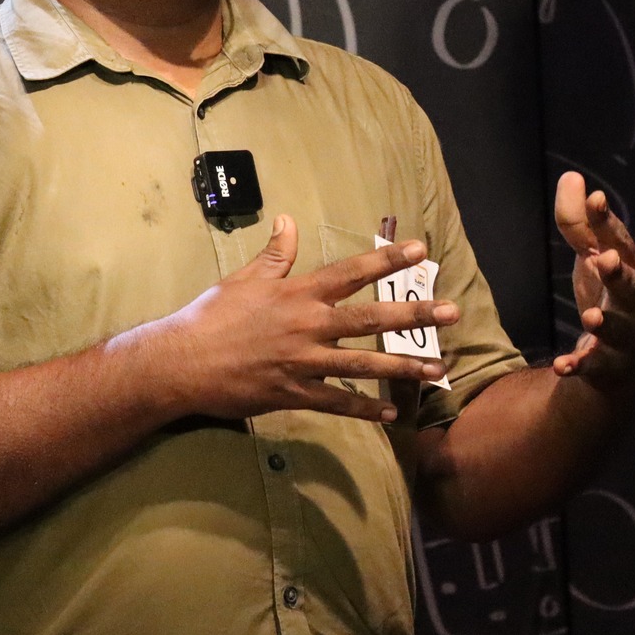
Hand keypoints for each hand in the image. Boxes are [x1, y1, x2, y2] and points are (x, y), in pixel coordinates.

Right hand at [121, 214, 460, 422]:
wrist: (183, 362)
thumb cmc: (212, 317)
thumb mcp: (243, 278)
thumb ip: (275, 254)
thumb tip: (289, 220)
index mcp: (298, 293)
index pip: (350, 272)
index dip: (387, 259)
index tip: (421, 250)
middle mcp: (308, 325)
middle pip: (370, 317)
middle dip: (414, 314)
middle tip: (451, 312)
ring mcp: (304, 362)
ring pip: (363, 363)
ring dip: (402, 367)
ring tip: (436, 370)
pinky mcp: (294, 393)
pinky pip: (336, 403)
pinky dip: (363, 410)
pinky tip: (389, 414)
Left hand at [552, 172, 634, 391]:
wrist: (629, 358)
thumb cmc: (611, 295)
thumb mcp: (593, 257)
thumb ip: (580, 223)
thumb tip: (572, 177)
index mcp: (629, 268)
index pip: (619, 241)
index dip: (607, 221)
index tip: (595, 199)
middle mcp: (633, 301)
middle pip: (630, 286)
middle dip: (619, 274)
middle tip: (604, 259)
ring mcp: (625, 335)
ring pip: (619, 330)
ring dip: (606, 322)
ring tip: (590, 316)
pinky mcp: (608, 365)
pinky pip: (594, 366)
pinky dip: (580, 365)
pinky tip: (562, 364)